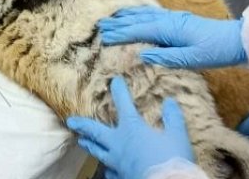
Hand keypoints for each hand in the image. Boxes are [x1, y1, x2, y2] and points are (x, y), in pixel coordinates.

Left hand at [67, 76, 194, 178]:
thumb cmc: (171, 159)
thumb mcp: (177, 136)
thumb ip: (173, 118)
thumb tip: (170, 101)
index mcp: (131, 128)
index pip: (123, 104)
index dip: (119, 91)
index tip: (114, 81)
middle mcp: (119, 144)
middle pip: (96, 131)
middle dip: (83, 124)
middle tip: (71, 121)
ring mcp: (117, 162)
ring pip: (98, 152)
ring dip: (89, 145)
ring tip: (81, 141)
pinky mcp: (120, 177)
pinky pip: (109, 172)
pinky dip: (107, 169)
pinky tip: (106, 169)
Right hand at [99, 6, 246, 68]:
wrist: (238, 40)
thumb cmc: (216, 52)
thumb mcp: (192, 59)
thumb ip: (166, 57)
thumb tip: (142, 55)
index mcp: (170, 29)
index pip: (139, 30)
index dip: (121, 34)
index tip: (104, 37)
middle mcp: (169, 20)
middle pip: (139, 20)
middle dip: (119, 22)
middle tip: (100, 24)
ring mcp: (175, 18)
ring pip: (145, 15)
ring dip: (127, 16)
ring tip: (112, 17)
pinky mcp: (180, 20)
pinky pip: (154, 14)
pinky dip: (141, 14)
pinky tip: (138, 15)